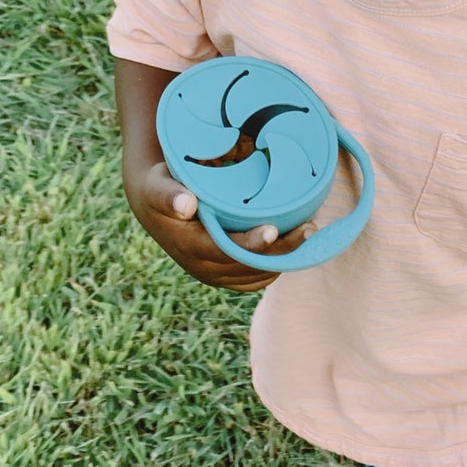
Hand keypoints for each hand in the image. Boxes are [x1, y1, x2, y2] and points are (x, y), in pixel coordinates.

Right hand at [129, 160, 316, 292]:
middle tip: (309, 229)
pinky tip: (294, 244)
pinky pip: (257, 278)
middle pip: (250, 266)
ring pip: (258, 275)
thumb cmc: (160, 189)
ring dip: (284, 258)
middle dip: (281, 251)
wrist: (156, 209)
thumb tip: (186, 204)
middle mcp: (204, 268)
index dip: (251, 244)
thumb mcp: (157, 188)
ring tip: (309, 233)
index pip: (225, 252)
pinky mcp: (227, 274)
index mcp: (190, 247)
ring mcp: (217, 274)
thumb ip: (169, 195)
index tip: (273, 230)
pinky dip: (277, 263)